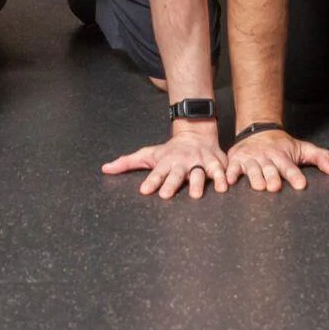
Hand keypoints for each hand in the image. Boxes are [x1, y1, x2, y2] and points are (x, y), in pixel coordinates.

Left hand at [102, 125, 227, 200]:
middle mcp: (182, 162)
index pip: (157, 173)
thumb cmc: (168, 151)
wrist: (195, 134)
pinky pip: (219, 170)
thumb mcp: (148, 154)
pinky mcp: (215, 162)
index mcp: (166, 162)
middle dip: (171, 184)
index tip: (145, 190)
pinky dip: (222, 177)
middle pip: (176, 174)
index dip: (151, 181)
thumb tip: (104, 169)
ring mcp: (199, 161)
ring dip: (198, 183)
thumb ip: (127, 163)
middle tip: (166, 195)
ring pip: (198, 173)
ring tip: (196, 195)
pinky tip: (224, 187)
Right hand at [223, 126, 328, 193]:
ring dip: (255, 177)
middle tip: (275, 186)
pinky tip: (229, 182)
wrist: (258, 129)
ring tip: (259, 186)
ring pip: (253, 169)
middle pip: (270, 169)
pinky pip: (233, 167)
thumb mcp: (302, 149)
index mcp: (282, 156)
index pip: (290, 166)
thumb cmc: (282, 146)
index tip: (301, 184)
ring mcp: (251, 158)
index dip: (295, 175)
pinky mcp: (237, 160)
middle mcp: (266, 157)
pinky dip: (230, 174)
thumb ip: (320, 157)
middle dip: (272, 177)